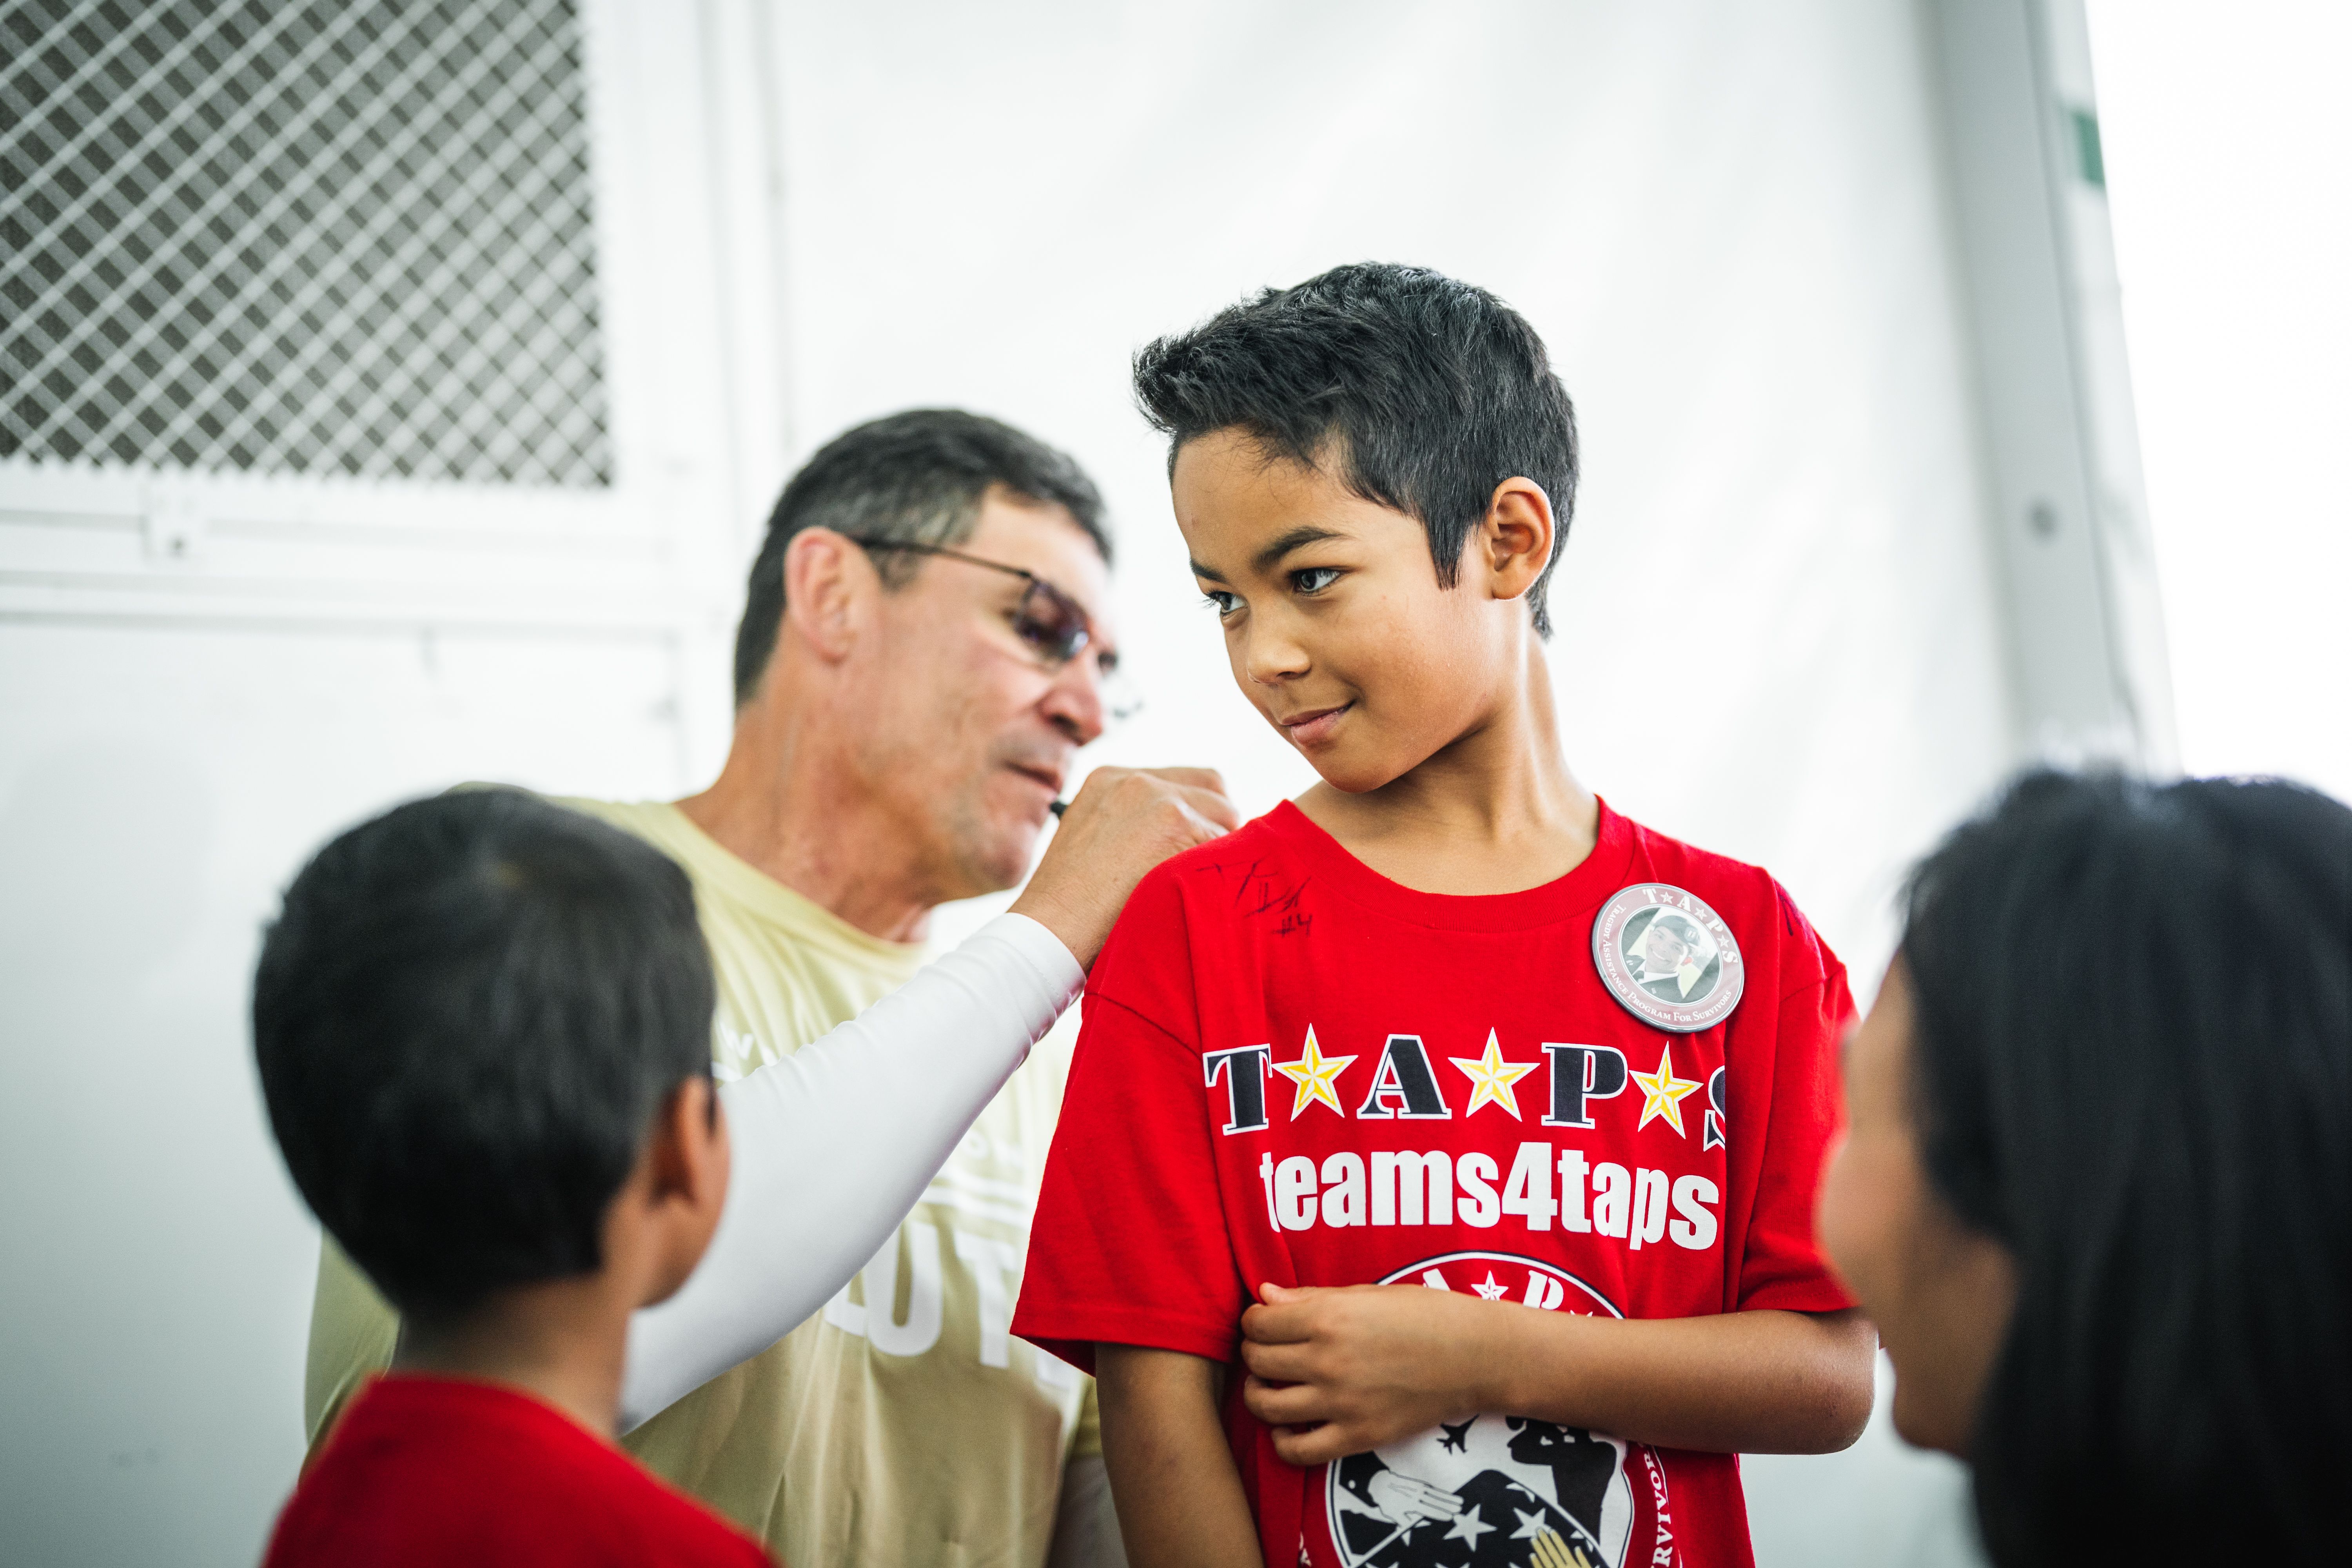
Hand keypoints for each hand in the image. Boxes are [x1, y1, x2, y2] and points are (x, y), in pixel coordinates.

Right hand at [1010, 766, 1238, 967]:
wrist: (1050, 930)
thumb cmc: (1069, 906)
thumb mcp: (1090, 843)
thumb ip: (1129, 825)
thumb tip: (1171, 839)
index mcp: (1112, 779)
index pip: (1184, 781)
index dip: (1199, 815)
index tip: (1195, 848)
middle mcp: (1136, 780)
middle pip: (1214, 788)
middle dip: (1219, 825)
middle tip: (1209, 867)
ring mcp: (1158, 799)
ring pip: (1226, 815)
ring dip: (1222, 849)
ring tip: (1199, 886)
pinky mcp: (1177, 825)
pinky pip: (1228, 845)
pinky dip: (1220, 871)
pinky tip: (1197, 896)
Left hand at [1240, 1283, 1516, 1466]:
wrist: (1475, 1357)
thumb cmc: (1424, 1315)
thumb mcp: (1366, 1294)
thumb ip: (1310, 1297)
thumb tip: (1264, 1295)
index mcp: (1328, 1318)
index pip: (1259, 1323)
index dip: (1255, 1321)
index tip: (1266, 1323)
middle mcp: (1327, 1361)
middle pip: (1257, 1361)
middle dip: (1255, 1353)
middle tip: (1270, 1351)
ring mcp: (1341, 1402)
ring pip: (1267, 1405)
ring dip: (1259, 1394)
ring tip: (1272, 1385)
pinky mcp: (1358, 1436)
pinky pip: (1298, 1451)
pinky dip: (1282, 1440)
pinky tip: (1290, 1424)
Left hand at [1364, 1469, 1460, 1526]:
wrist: (1381, 1482)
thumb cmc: (1387, 1501)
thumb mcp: (1391, 1513)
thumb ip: (1401, 1521)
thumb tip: (1408, 1528)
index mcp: (1411, 1503)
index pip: (1428, 1510)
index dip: (1440, 1514)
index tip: (1450, 1517)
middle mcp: (1417, 1494)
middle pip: (1436, 1501)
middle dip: (1448, 1505)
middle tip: (1460, 1509)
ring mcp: (1419, 1487)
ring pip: (1437, 1493)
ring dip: (1449, 1498)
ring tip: (1460, 1501)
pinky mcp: (1419, 1483)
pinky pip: (1433, 1488)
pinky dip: (1442, 1492)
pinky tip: (1449, 1495)